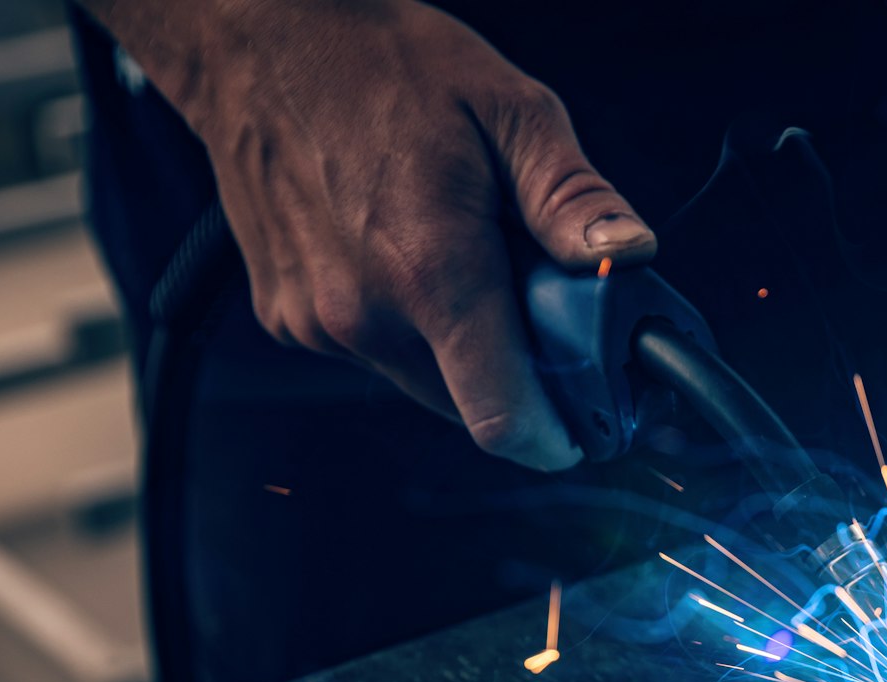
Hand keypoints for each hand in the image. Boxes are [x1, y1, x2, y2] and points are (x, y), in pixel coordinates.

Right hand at [80, 0, 656, 469]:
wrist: (256, 36)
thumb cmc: (380, 62)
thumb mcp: (509, 111)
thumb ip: (572, 199)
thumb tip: (630, 256)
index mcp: (431, 272)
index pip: (504, 419)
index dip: (559, 436)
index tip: (589, 419)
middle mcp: (365, 315)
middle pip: (472, 405)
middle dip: (519, 373)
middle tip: (535, 303)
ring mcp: (317, 323)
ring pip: (425, 382)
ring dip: (461, 347)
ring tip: (464, 258)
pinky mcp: (286, 319)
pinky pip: (374, 352)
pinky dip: (406, 324)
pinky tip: (403, 252)